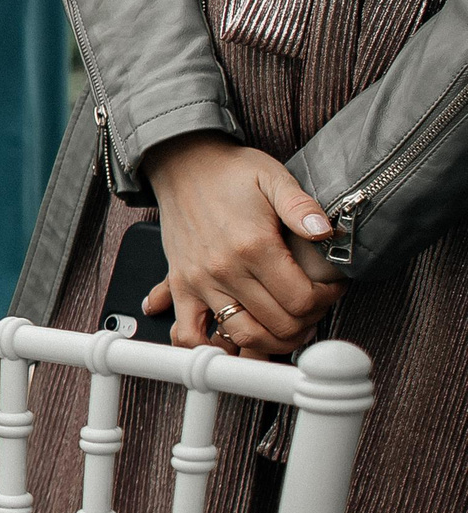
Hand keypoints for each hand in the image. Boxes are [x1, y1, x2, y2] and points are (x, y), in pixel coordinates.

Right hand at [139, 134, 343, 355]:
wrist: (183, 165)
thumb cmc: (231, 173)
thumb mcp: (274, 177)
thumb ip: (302, 206)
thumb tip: (327, 232)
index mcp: (253, 245)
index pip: (300, 298)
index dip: (325, 300)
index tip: (331, 289)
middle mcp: (224, 269)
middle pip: (277, 323)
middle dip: (306, 322)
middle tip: (315, 309)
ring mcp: (199, 281)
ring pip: (240, 335)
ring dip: (270, 343)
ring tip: (286, 330)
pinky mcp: (181, 286)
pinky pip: (188, 333)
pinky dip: (209, 347)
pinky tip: (232, 342)